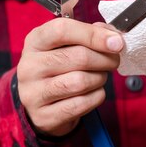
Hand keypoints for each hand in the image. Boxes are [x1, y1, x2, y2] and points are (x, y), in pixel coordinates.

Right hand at [17, 18, 122, 136]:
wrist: (41, 104)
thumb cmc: (59, 68)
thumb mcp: (66, 45)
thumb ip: (89, 34)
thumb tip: (113, 38)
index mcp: (34, 42)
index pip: (62, 30)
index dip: (93, 35)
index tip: (116, 42)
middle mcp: (29, 66)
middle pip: (78, 57)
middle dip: (105, 59)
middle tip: (113, 61)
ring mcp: (33, 93)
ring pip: (81, 81)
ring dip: (100, 78)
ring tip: (99, 77)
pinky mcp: (43, 116)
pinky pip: (82, 104)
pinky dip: (96, 97)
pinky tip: (93, 92)